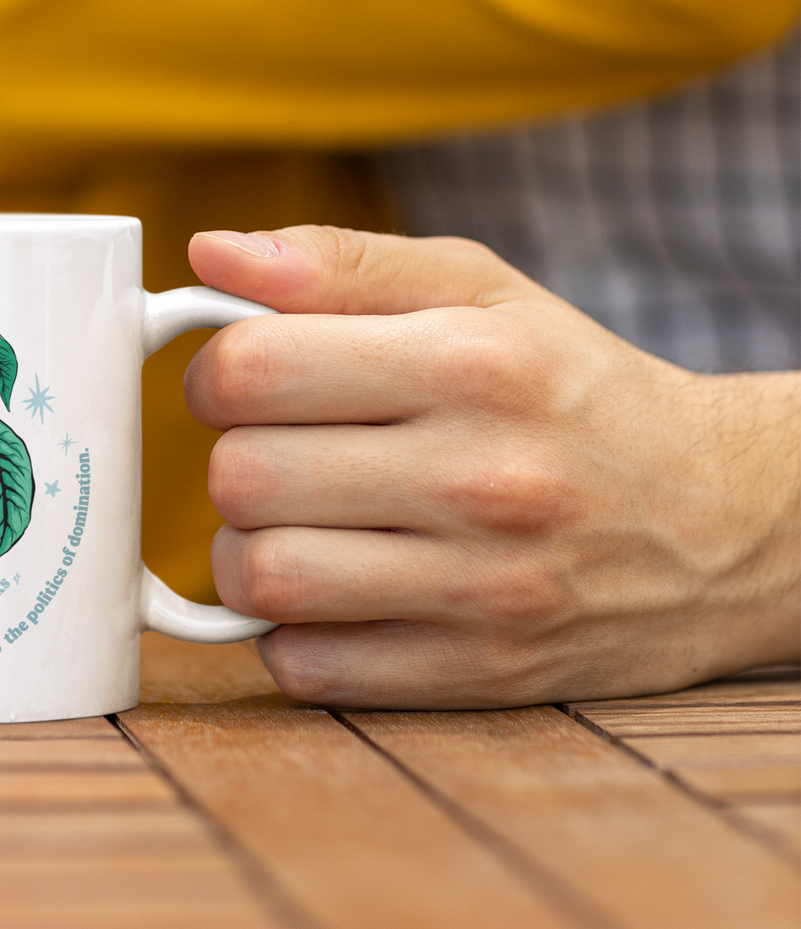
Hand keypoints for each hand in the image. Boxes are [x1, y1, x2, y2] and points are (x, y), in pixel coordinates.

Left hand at [185, 226, 800, 706]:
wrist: (720, 519)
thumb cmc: (569, 385)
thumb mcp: (477, 289)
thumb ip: (340, 263)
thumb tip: (209, 253)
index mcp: (471, 362)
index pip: (252, 366)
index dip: (213, 367)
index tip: (240, 377)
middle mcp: (480, 476)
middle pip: (241, 476)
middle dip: (231, 457)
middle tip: (274, 448)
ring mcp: (483, 588)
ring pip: (261, 578)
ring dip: (246, 551)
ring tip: (294, 521)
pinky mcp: (480, 675)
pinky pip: (310, 668)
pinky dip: (292, 631)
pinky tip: (336, 588)